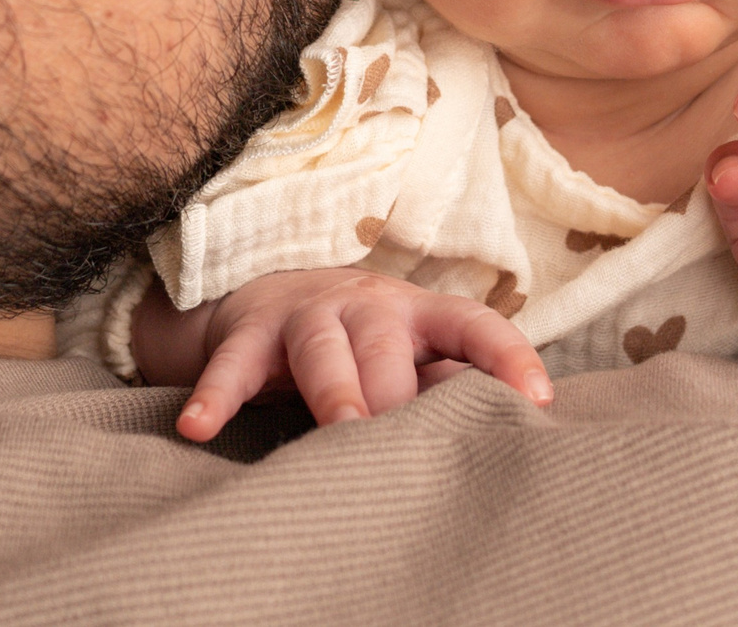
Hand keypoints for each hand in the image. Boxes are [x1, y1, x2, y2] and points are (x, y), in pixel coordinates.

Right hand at [153, 269, 552, 441]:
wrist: (272, 298)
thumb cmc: (366, 345)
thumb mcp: (411, 355)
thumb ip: (449, 384)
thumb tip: (513, 427)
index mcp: (418, 314)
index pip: (474, 324)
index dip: (509, 357)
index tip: (540, 399)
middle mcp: (366, 306)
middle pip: (387, 345)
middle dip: (398, 391)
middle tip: (408, 440)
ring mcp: (305, 316)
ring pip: (322, 348)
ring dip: (336, 390)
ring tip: (344, 431)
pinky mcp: (250, 335)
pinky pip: (232, 365)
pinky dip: (216, 395)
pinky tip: (198, 427)